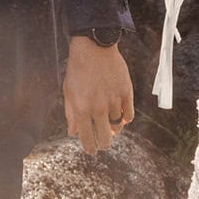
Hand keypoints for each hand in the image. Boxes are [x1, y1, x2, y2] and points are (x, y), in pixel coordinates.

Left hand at [62, 35, 133, 153]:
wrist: (94, 47)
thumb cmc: (78, 69)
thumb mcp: (68, 92)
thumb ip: (71, 114)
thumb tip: (73, 133)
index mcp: (81, 109)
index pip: (87, 138)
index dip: (90, 148)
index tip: (91, 151)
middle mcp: (99, 108)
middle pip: (105, 138)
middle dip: (103, 144)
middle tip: (103, 143)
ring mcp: (114, 100)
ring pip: (118, 126)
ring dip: (115, 129)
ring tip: (112, 128)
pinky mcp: (126, 92)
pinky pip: (129, 114)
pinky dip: (126, 118)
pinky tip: (122, 117)